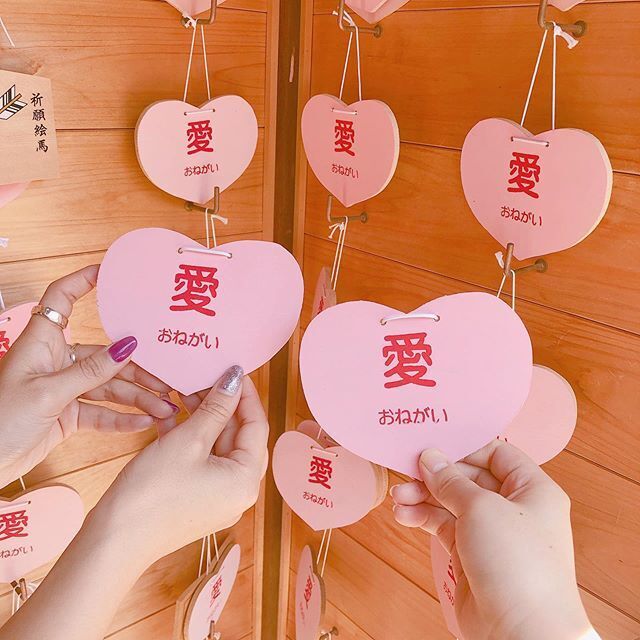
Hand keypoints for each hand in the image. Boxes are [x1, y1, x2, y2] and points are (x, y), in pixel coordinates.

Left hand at [0, 266, 178, 486]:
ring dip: (137, 399)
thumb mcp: (48, 393)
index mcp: (41, 343)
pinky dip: (122, 419)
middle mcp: (56, 361)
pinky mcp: (68, 414)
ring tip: (163, 409)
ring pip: (109, 387)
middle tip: (165, 380)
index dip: (83, 281)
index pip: (61, 299)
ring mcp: (64, 389)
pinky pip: (102, 413)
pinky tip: (143, 422)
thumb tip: (127, 347)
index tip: (110, 272)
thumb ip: (91, 372)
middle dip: (138, 369)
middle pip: (104, 355)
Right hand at [89, 366, 268, 566]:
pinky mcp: (197, 498)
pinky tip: (171, 416)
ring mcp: (218, 497)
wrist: (113, 542)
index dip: (245, 395)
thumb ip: (215, 408)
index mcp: (246, 480)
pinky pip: (202, 461)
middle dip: (221, 405)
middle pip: (239, 436)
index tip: (234, 370)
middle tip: (206, 378)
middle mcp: (238, 491)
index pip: (257, 425)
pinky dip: (190, 439)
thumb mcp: (188, 440)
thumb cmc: (151, 493)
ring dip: (203, 419)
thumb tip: (235, 379)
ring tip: (185, 391)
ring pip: (218, 447)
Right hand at [391, 440, 593, 639]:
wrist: (521, 633)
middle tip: (408, 470)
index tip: (434, 445)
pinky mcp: (472, 556)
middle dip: (436, 475)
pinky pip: (444, 527)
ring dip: (423, 497)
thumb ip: (451, 481)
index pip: (497, 453)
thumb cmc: (518, 565)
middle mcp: (514, 509)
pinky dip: (423, 519)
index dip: (465, 447)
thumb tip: (429, 457)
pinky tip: (404, 515)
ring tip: (398, 497)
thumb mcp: (481, 509)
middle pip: (469, 478)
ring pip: (452, 503)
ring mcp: (492, 534)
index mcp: (532, 490)